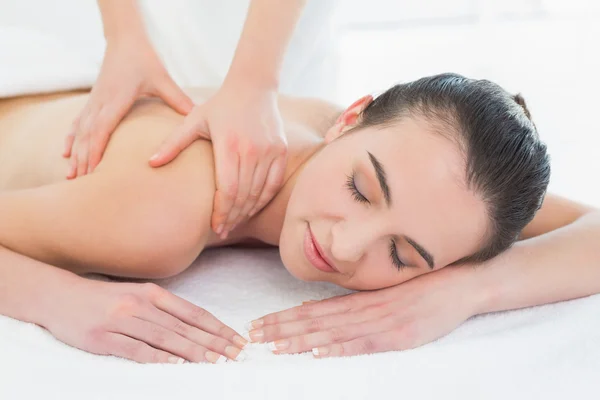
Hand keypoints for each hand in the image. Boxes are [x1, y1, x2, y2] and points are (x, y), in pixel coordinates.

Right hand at [41, 277, 246, 362]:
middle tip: (235, 355)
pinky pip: (135, 350)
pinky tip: (175, 366)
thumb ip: (163, 309)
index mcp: (152, 293)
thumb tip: (196, 327)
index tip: (236, 340)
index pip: (193, 313)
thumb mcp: (136, 295)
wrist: (59, 296)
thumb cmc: (103, 297)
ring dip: (193, 352)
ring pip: (165, 338)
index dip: (217, 328)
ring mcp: (122, 320)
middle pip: (184, 327)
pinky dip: (157, 358)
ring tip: (215, 363)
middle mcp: (141, 304)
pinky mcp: (103, 337)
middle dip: (214, 343)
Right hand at [64, 35, 192, 177]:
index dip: (95, 150)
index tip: (93, 170)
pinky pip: (77, 122)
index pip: (102, 129)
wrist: (125, 40)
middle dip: (83, 160)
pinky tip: (64, 152)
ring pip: (79, 132)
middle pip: (87, 136)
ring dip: (75, 154)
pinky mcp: (92, 101)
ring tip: (71, 176)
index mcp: (116, 99)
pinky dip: (70, 138)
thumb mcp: (162, 79)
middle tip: (81, 185)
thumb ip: (178, 99)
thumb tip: (196, 114)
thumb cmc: (144, 59)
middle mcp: (100, 102)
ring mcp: (93, 102)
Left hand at [149, 81, 287, 238]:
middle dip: (232, 216)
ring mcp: (270, 150)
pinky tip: (251, 208)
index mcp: (229, 143)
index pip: (228, 188)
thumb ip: (173, 143)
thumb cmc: (220, 105)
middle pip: (243, 195)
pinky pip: (274, 183)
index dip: (222, 211)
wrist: (253, 87)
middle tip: (222, 230)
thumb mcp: (194, 120)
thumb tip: (150, 163)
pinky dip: (263, 199)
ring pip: (259, 192)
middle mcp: (252, 149)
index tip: (215, 227)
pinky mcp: (281, 151)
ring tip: (234, 223)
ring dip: (246, 211)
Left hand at [247, 266, 483, 356]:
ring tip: (275, 348)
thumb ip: (352, 303)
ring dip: (302, 340)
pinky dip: (342, 348)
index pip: (313, 311)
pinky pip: (366, 343)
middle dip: (282, 329)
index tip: (258, 325)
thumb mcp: (384, 291)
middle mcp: (365, 309)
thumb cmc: (423, 286)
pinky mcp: (402, 334)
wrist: (463, 281)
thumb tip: (315, 310)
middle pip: (316, 321)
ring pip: (334, 332)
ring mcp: (382, 321)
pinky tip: (321, 353)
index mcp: (360, 300)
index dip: (284, 318)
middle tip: (253, 336)